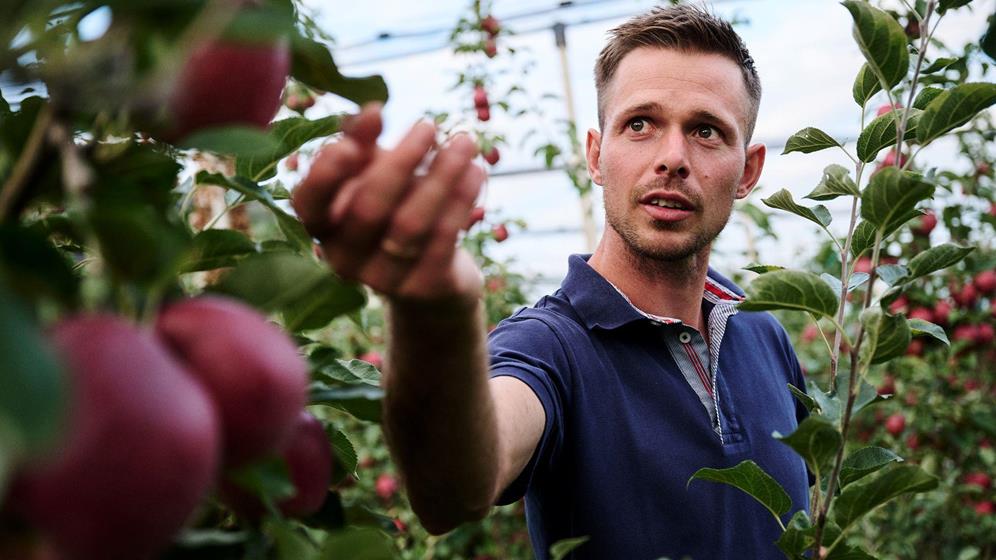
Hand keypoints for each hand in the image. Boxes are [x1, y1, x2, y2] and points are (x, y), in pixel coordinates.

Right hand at [293, 103, 485, 305]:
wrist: (432, 274)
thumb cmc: (394, 209)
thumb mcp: (372, 173)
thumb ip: (364, 141)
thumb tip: (372, 111)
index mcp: (323, 226)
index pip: (310, 202)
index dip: (326, 174)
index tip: (351, 144)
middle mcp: (344, 258)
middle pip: (368, 209)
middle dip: (400, 162)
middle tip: (428, 125)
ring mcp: (383, 279)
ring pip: (411, 224)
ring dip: (441, 176)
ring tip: (465, 142)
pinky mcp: (424, 287)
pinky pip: (443, 240)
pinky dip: (460, 200)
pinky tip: (476, 171)